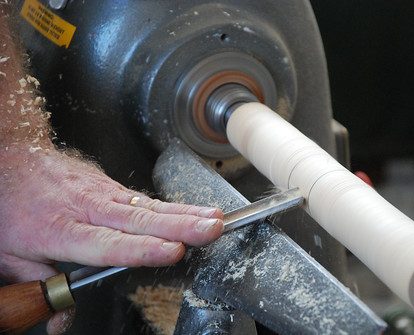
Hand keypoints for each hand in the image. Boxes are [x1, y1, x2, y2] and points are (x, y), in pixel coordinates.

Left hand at [0, 145, 222, 333]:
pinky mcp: (111, 185)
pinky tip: (196, 212)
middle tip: (211, 230)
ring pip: (149, 206)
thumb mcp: (10, 256)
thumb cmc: (11, 205)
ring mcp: (102, 193)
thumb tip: (59, 322)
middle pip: (139, 220)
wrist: (12, 157)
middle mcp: (88, 208)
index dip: (141, 248)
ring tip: (215, 220)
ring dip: (186, 213)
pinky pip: (145, 199)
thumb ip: (40, 287)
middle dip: (181, 226)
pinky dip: (174, 206)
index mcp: (61, 229)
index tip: (172, 251)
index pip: (107, 242)